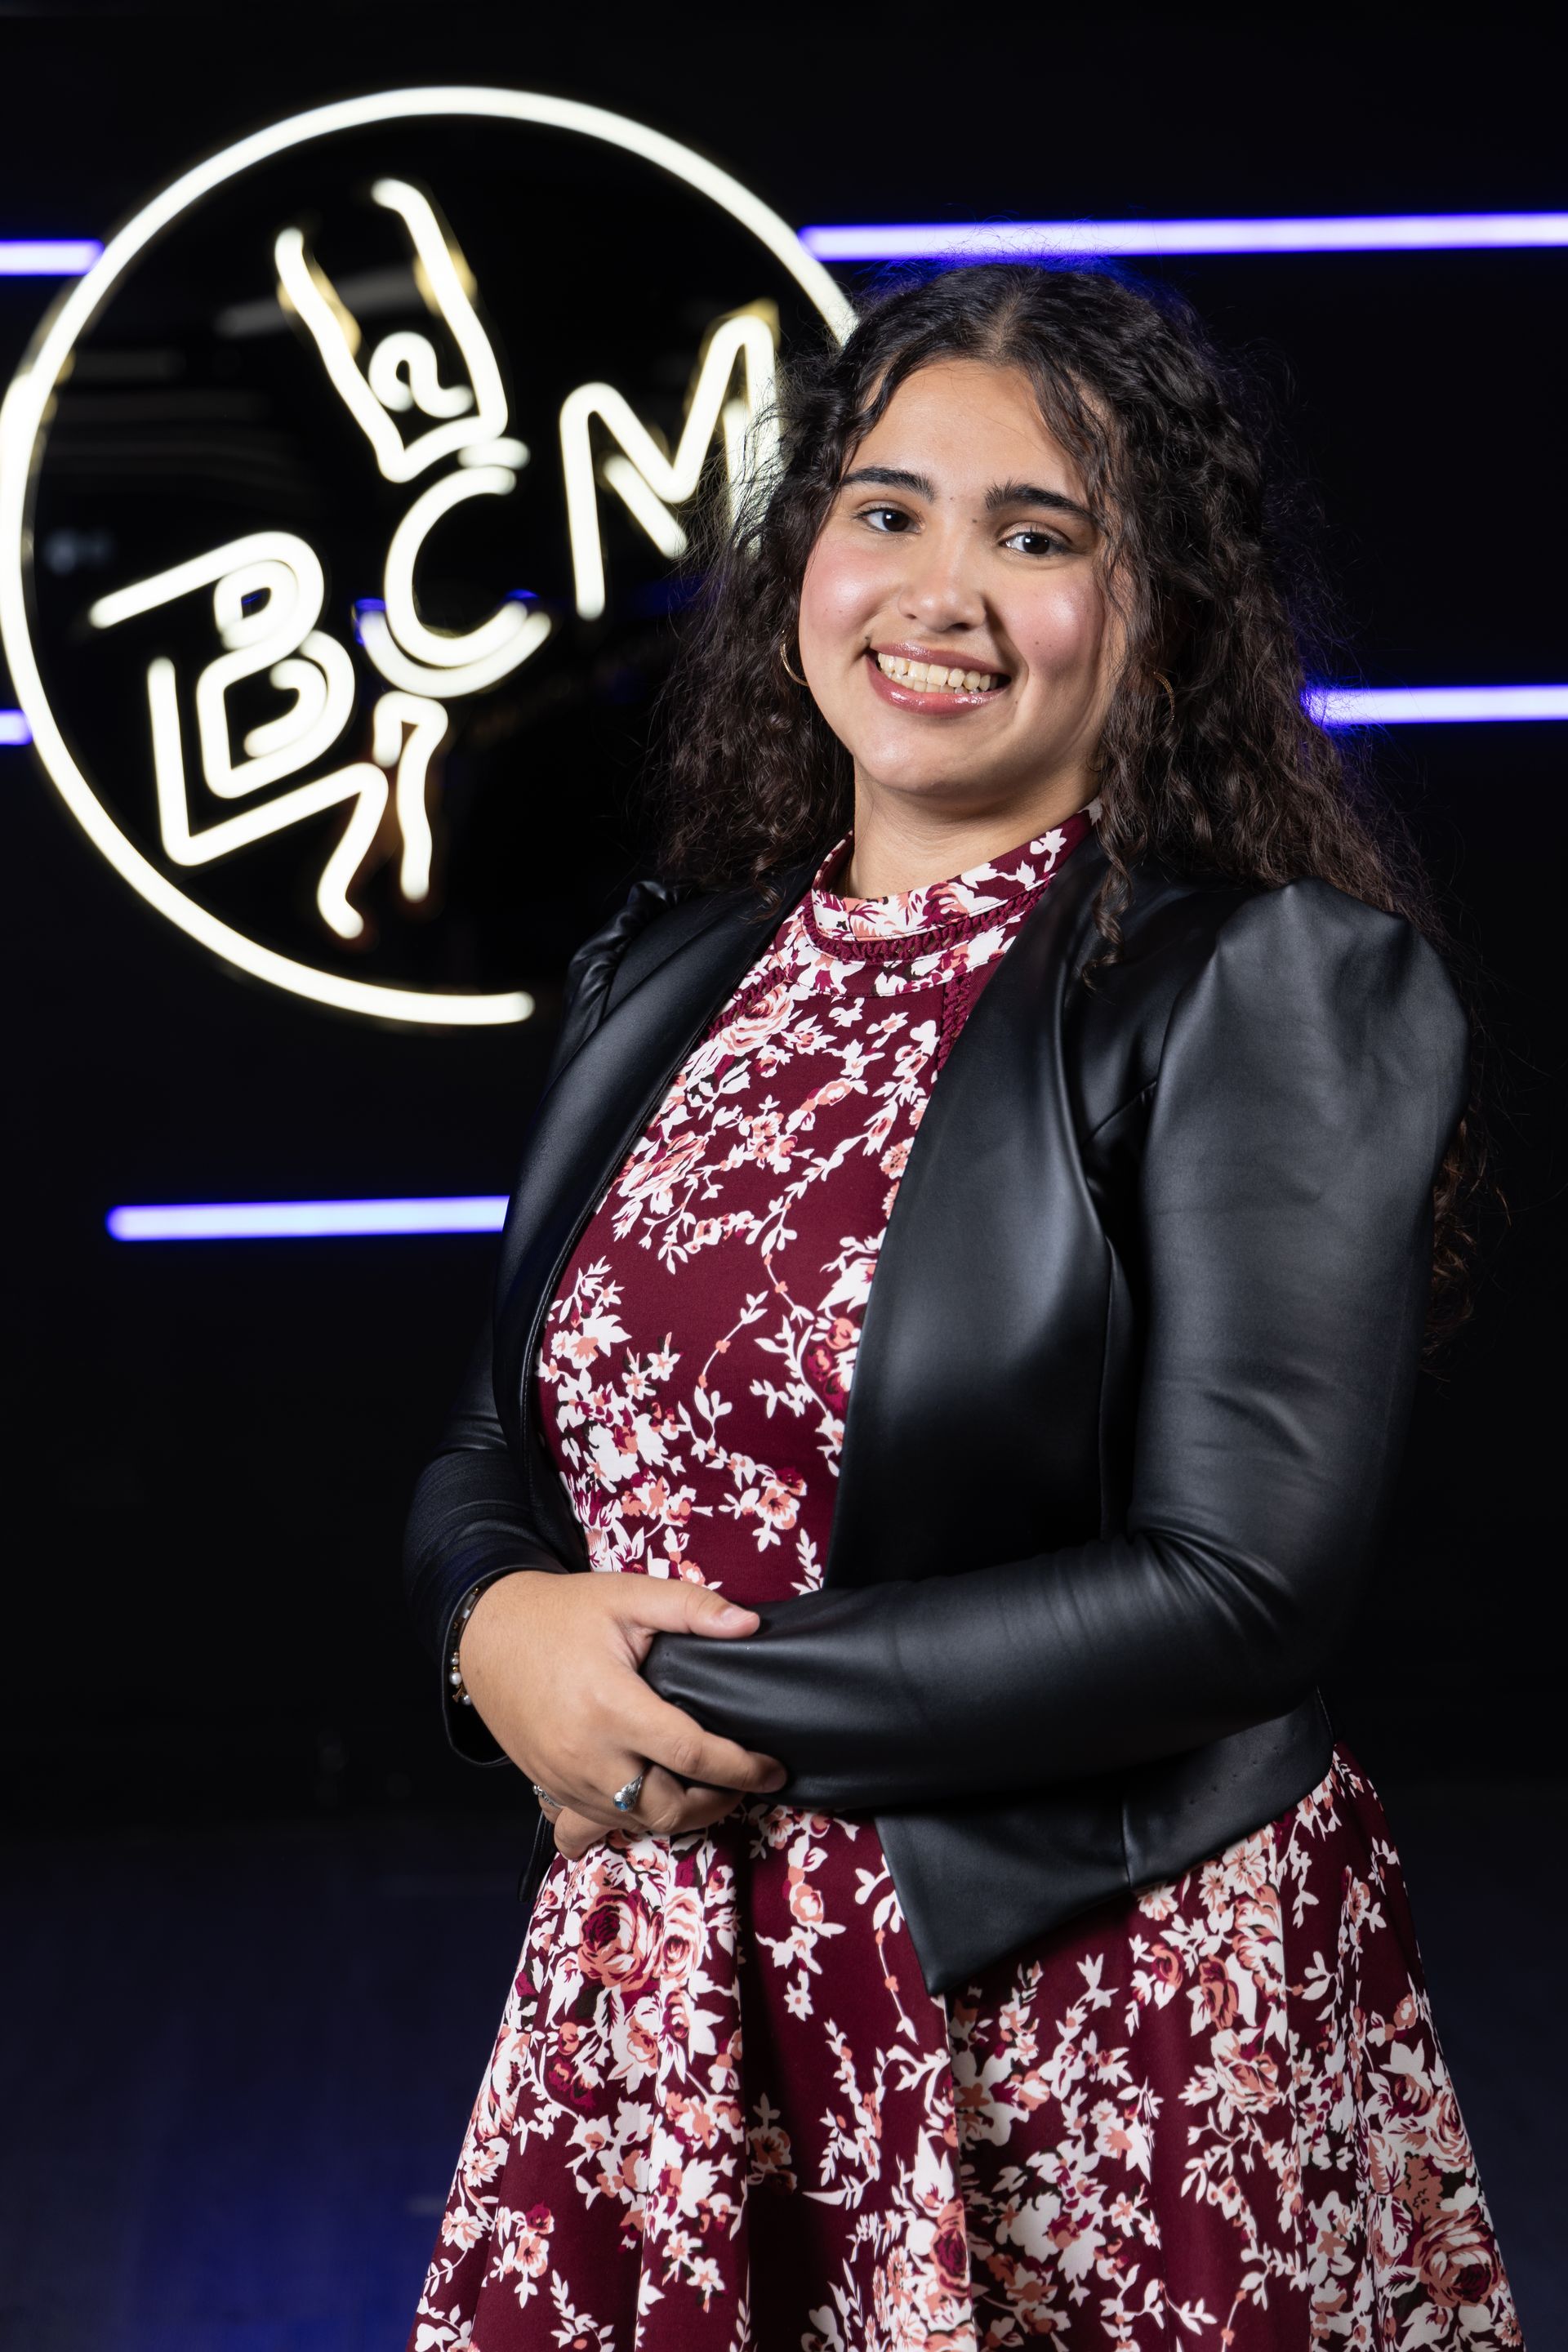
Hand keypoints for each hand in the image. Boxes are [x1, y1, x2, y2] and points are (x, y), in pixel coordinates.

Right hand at [459, 1569, 786, 1856]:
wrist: (487, 1632)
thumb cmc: (562, 1612)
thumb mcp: (628, 1595)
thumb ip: (692, 1609)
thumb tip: (750, 1625)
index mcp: (612, 1706)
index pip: (692, 1755)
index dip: (742, 1767)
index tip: (773, 1769)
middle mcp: (587, 1754)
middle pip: (668, 1806)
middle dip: (717, 1802)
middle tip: (743, 1781)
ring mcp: (563, 1778)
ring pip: (634, 1823)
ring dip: (678, 1815)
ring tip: (706, 1790)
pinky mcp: (547, 1786)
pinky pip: (590, 1828)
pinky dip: (623, 1824)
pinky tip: (643, 1808)